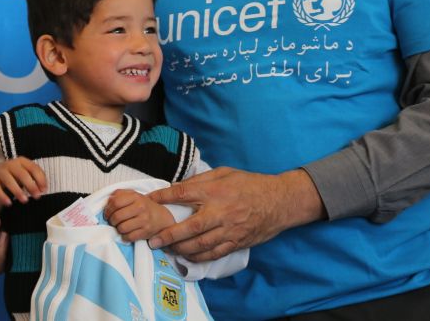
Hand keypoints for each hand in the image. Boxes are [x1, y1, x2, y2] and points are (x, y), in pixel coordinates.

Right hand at [0, 157, 46, 206]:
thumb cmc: (13, 175)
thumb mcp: (24, 172)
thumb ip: (35, 178)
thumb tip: (43, 189)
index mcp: (22, 161)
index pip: (34, 168)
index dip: (40, 179)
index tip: (44, 190)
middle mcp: (11, 164)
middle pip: (22, 174)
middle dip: (31, 185)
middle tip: (37, 196)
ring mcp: (0, 171)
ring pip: (9, 180)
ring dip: (17, 191)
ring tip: (24, 200)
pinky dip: (2, 196)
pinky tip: (8, 203)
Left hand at [103, 189, 175, 241]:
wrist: (161, 217)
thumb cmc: (143, 206)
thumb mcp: (133, 195)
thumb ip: (120, 194)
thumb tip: (108, 200)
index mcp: (135, 196)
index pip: (115, 202)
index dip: (107, 210)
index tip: (107, 214)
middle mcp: (140, 207)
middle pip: (117, 216)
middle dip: (111, 221)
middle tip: (112, 221)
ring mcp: (144, 220)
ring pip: (121, 228)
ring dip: (118, 229)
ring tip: (120, 226)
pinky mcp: (146, 232)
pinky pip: (128, 237)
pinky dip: (124, 237)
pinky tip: (126, 233)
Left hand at [147, 167, 324, 261]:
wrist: (280, 201)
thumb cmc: (250, 184)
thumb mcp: (225, 172)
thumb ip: (201, 179)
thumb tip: (178, 186)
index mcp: (216, 190)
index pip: (183, 193)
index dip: (163, 197)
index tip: (149, 200)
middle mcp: (221, 211)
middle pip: (190, 226)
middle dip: (169, 234)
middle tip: (152, 239)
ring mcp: (229, 230)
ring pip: (200, 244)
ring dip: (180, 248)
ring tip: (166, 248)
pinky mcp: (236, 242)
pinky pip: (213, 254)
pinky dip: (197, 257)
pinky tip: (186, 255)